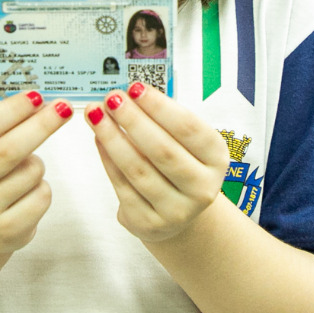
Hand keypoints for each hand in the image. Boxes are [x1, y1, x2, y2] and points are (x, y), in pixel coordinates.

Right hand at [0, 90, 71, 253]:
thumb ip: (2, 125)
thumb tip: (40, 102)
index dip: (12, 109)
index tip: (37, 96)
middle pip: (7, 149)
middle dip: (40, 125)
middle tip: (63, 109)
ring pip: (30, 172)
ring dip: (38, 164)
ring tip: (25, 171)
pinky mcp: (5, 231)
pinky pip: (41, 196)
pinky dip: (42, 187)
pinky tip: (26, 194)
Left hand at [85, 82, 229, 242]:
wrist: (178, 212)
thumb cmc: (179, 164)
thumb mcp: (184, 143)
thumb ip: (161, 120)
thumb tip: (127, 95)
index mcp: (217, 159)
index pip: (188, 128)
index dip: (159, 106)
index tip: (135, 88)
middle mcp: (203, 188)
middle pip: (163, 150)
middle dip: (133, 120)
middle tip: (111, 99)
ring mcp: (177, 211)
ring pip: (139, 170)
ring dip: (113, 138)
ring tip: (96, 115)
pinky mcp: (150, 224)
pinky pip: (123, 187)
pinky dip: (107, 160)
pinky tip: (98, 139)